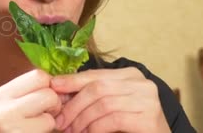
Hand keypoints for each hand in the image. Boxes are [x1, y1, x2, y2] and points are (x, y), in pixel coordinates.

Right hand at [0, 69, 60, 131]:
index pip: (38, 76)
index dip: (48, 86)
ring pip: (49, 118)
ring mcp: (11, 128)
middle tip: (45, 113)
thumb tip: (53, 84)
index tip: (44, 96)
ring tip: (35, 127)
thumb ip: (20, 93)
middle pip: (48, 94)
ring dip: (48, 124)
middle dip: (53, 105)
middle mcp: (3, 110)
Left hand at [50, 67, 169, 132]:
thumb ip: (91, 94)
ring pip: (103, 104)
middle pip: (97, 88)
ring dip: (82, 120)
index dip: (71, 81)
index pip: (94, 74)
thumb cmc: (130, 124)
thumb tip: (57, 87)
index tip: (52, 89)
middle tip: (60, 121)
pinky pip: (113, 119)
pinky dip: (96, 128)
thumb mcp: (109, 104)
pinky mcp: (149, 119)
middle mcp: (142, 83)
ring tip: (72, 131)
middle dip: (74, 105)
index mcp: (130, 74)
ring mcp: (148, 100)